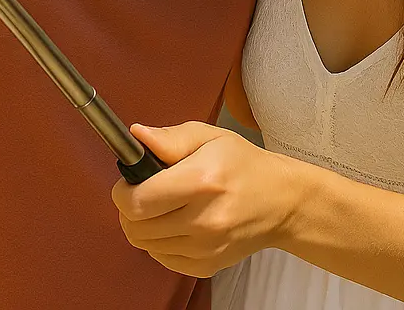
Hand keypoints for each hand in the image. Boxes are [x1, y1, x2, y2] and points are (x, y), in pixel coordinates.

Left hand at [111, 121, 295, 277]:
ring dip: (144, 225)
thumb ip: (169, 138)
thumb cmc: (243, 164)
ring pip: (145, 244)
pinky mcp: (206, 267)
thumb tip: (135, 137)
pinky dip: (160, 242)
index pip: (137, 201)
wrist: (280, 202)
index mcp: (202, 181)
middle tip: (145, 192)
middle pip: (135, 227)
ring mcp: (205, 248)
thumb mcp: (210, 137)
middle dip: (130, 207)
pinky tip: (176, 223)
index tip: (127, 181)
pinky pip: (162, 258)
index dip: (122, 192)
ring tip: (163, 206)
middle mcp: (203, 220)